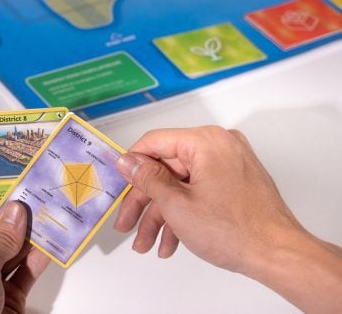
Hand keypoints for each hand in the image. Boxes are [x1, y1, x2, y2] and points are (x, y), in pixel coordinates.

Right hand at [113, 125, 298, 271]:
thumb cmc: (237, 231)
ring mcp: (229, 164)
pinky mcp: (235, 181)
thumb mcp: (177, 205)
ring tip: (147, 243)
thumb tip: (127, 161)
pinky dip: (184, 212)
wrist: (280, 256)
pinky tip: (171, 241)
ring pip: (181, 184)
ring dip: (162, 214)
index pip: (153, 143)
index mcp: (205, 141)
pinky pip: (199, 190)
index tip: (118, 185)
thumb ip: (147, 178)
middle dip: (145, 202)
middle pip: (166, 168)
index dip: (131, 166)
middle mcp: (219, 146)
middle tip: (127, 223)